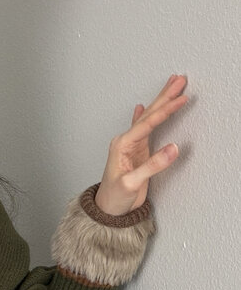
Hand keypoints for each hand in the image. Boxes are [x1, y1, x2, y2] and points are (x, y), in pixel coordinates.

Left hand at [96, 74, 189, 215]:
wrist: (107, 210)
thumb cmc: (114, 198)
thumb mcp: (132, 183)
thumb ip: (152, 166)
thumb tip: (173, 148)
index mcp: (123, 145)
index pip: (148, 123)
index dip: (166, 110)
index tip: (181, 99)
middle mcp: (126, 141)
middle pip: (148, 114)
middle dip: (165, 96)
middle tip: (179, 80)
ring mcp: (131, 146)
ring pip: (149, 118)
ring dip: (161, 102)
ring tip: (172, 86)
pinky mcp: (136, 152)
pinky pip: (144, 128)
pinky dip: (147, 116)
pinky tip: (141, 106)